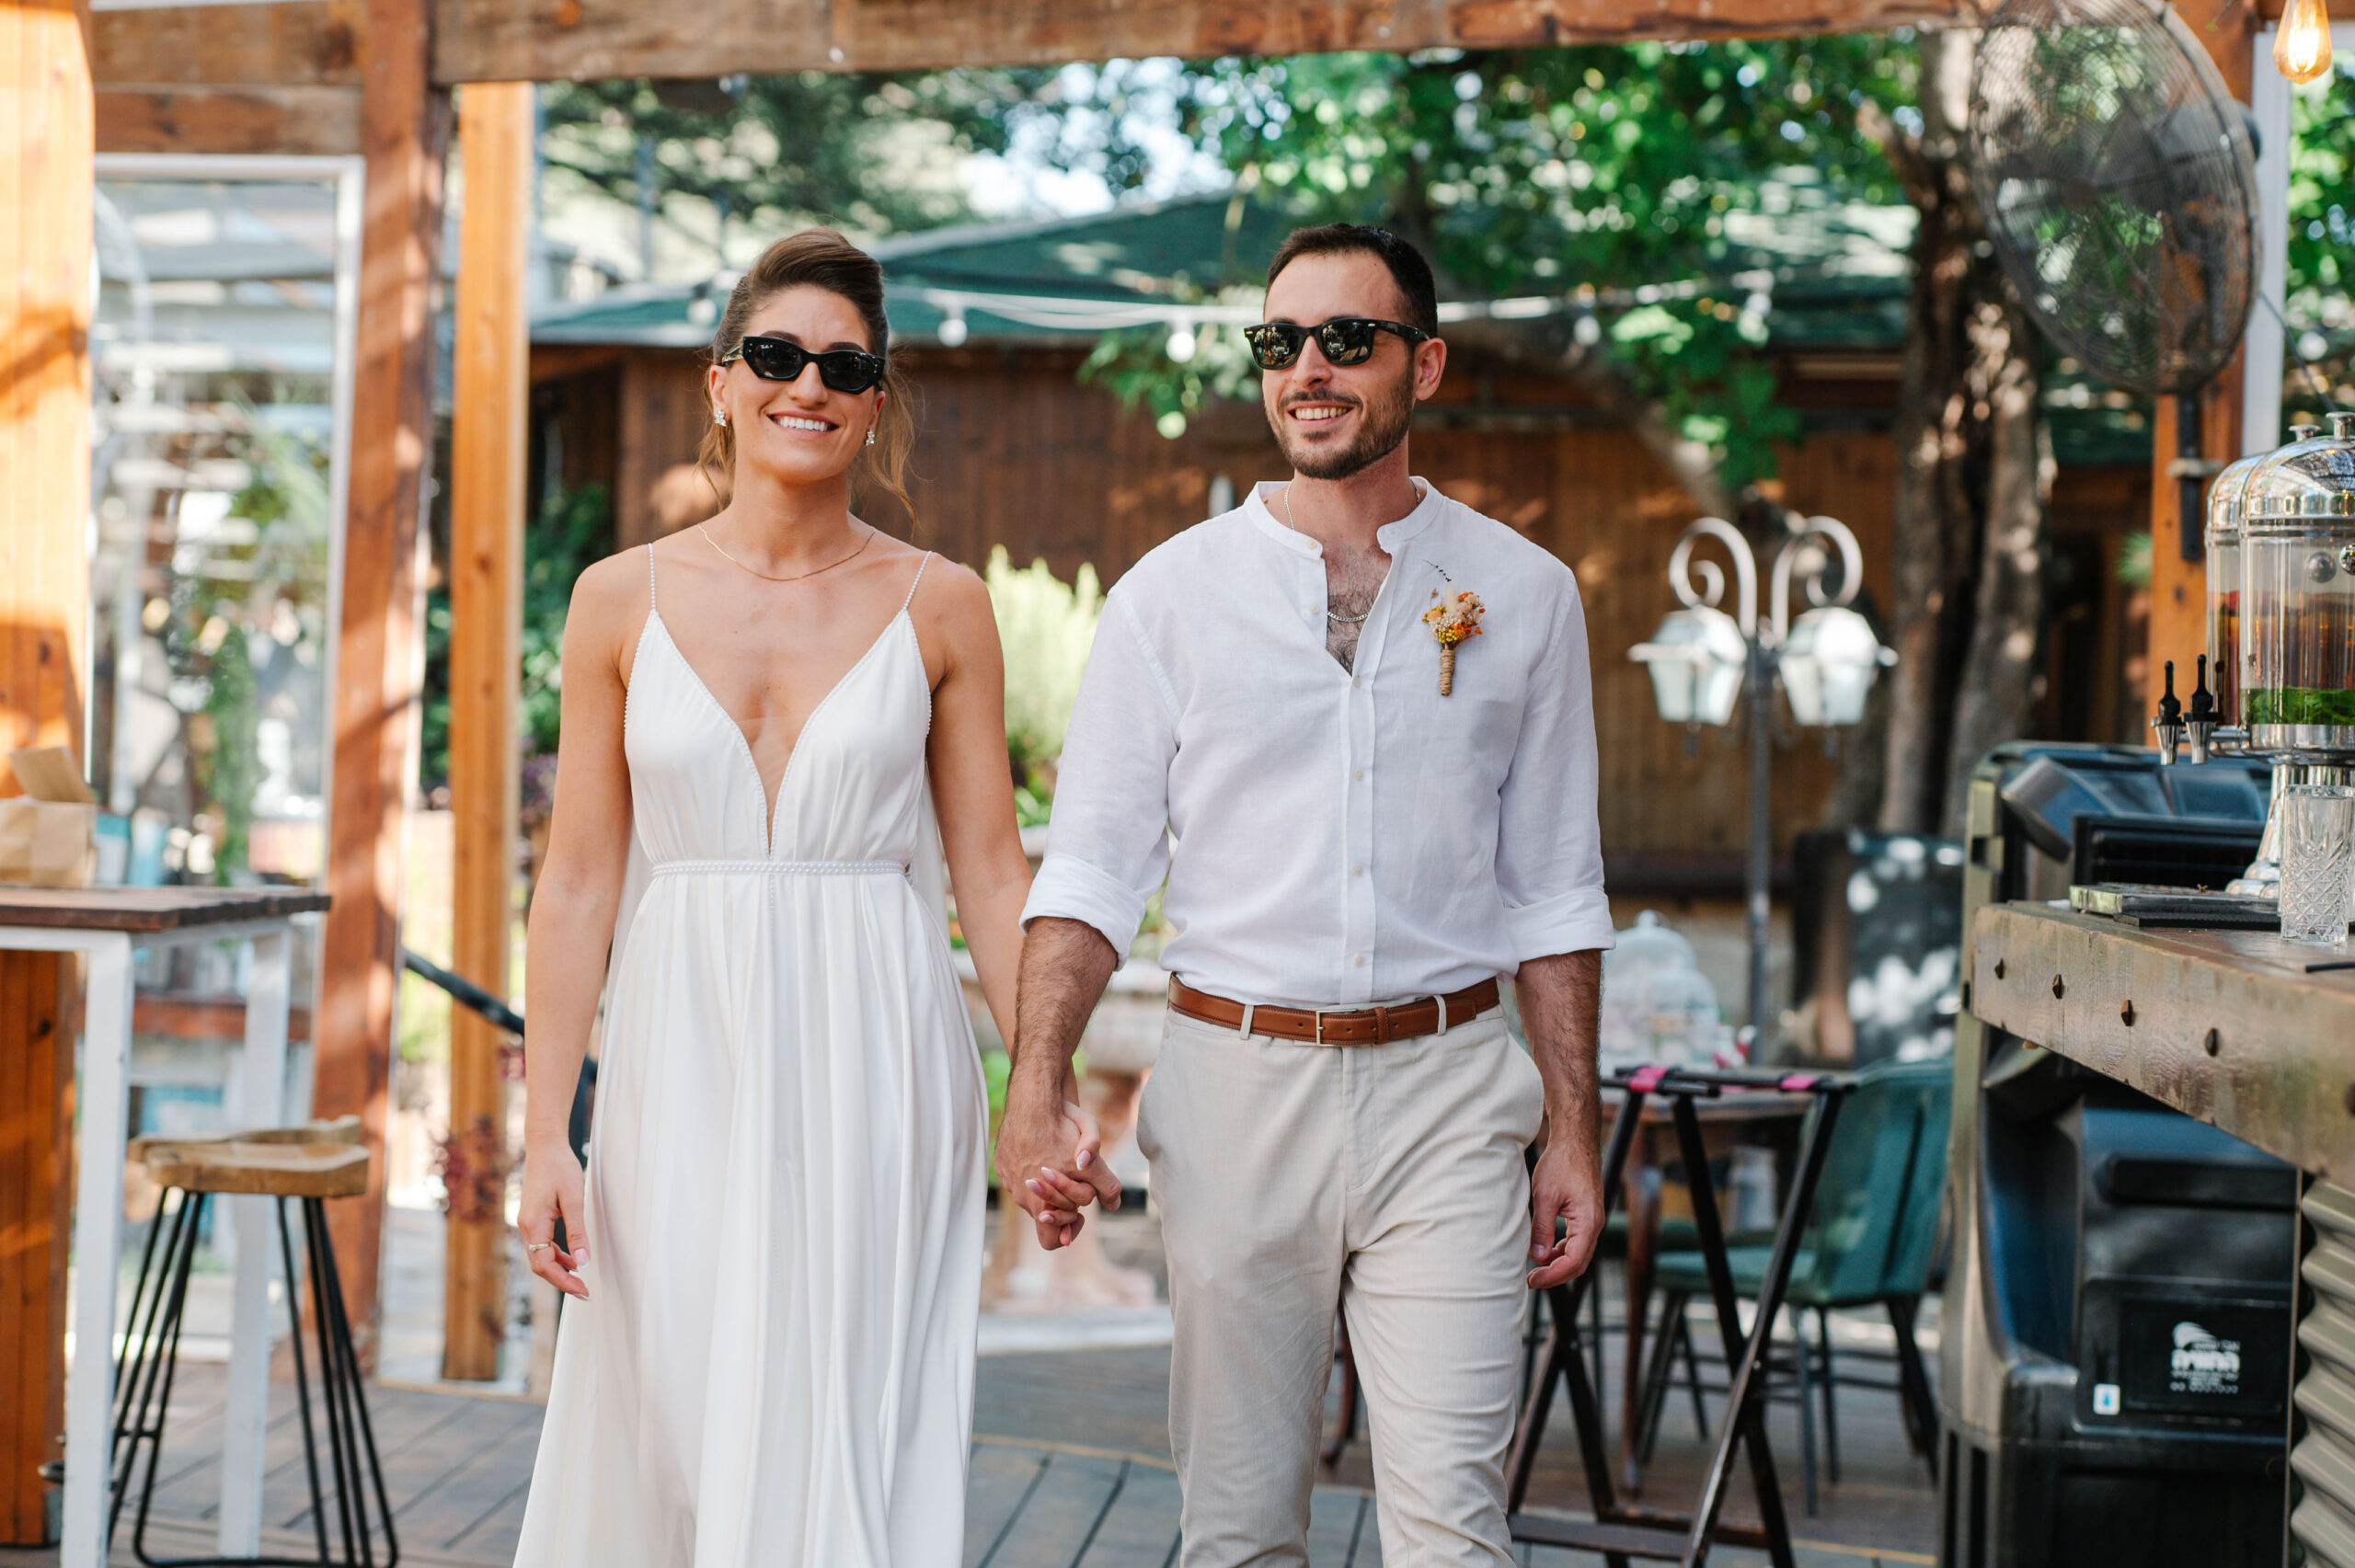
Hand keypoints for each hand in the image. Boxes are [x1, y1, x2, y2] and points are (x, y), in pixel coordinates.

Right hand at [518, 1141, 590, 1299]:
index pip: (544, 1265)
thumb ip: (577, 1232)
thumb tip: (582, 1263)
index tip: (583, 1291)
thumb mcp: (574, 1199)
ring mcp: (527, 1223)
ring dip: (560, 1269)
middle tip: (585, 1292)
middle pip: (540, 1265)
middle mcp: (526, 1227)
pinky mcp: (533, 1219)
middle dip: (562, 1280)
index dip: (563, 1281)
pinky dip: (557, 1255)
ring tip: (581, 1279)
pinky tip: (572, 1258)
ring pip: (541, 1256)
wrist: (545, 1145)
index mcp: (533, 1224)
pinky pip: (543, 1244)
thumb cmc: (560, 1167)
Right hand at [995, 1068, 1121, 1249]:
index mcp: (1041, 1203)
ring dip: (1047, 1187)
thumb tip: (1112, 1205)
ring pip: (1031, 1195)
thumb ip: (1105, 1183)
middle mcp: (1022, 1197)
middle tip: (1076, 1185)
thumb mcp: (1094, 1156)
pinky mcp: (1001, 1164)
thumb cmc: (1064, 1126)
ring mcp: (1009, 1180)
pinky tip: (1041, 1151)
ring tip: (1058, 1163)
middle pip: (1044, 1215)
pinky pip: (1017, 1176)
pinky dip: (1031, 1170)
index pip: (1052, 1239)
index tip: (1080, 1215)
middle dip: (1063, 1204)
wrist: (1033, 1099)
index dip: (1068, 1230)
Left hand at [1527, 1138, 1603, 1289]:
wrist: (1575, 1142)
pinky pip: (1576, 1242)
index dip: (1552, 1275)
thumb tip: (1537, 1257)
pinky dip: (1561, 1250)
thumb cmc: (1561, 1163)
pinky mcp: (1586, 1215)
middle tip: (1531, 1280)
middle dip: (1555, 1275)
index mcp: (1588, 1222)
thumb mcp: (1545, 1196)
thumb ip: (1541, 1229)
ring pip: (1578, 1254)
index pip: (1573, 1262)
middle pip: (1578, 1263)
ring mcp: (1592, 1221)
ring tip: (1535, 1267)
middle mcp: (1595, 1225)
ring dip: (1558, 1264)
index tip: (1532, 1280)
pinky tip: (1545, 1250)